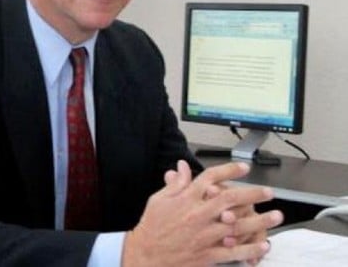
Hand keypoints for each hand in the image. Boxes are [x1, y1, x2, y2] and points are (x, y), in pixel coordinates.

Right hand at [122, 161, 282, 265]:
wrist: (145, 253)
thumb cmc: (151, 226)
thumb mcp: (159, 199)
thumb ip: (175, 183)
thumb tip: (182, 166)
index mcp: (186, 199)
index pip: (211, 178)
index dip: (229, 171)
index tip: (244, 168)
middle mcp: (197, 215)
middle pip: (230, 200)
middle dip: (252, 194)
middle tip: (268, 192)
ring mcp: (204, 236)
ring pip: (237, 226)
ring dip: (259, 221)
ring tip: (276, 216)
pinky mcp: (206, 255)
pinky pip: (233, 252)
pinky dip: (250, 249)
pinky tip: (264, 244)